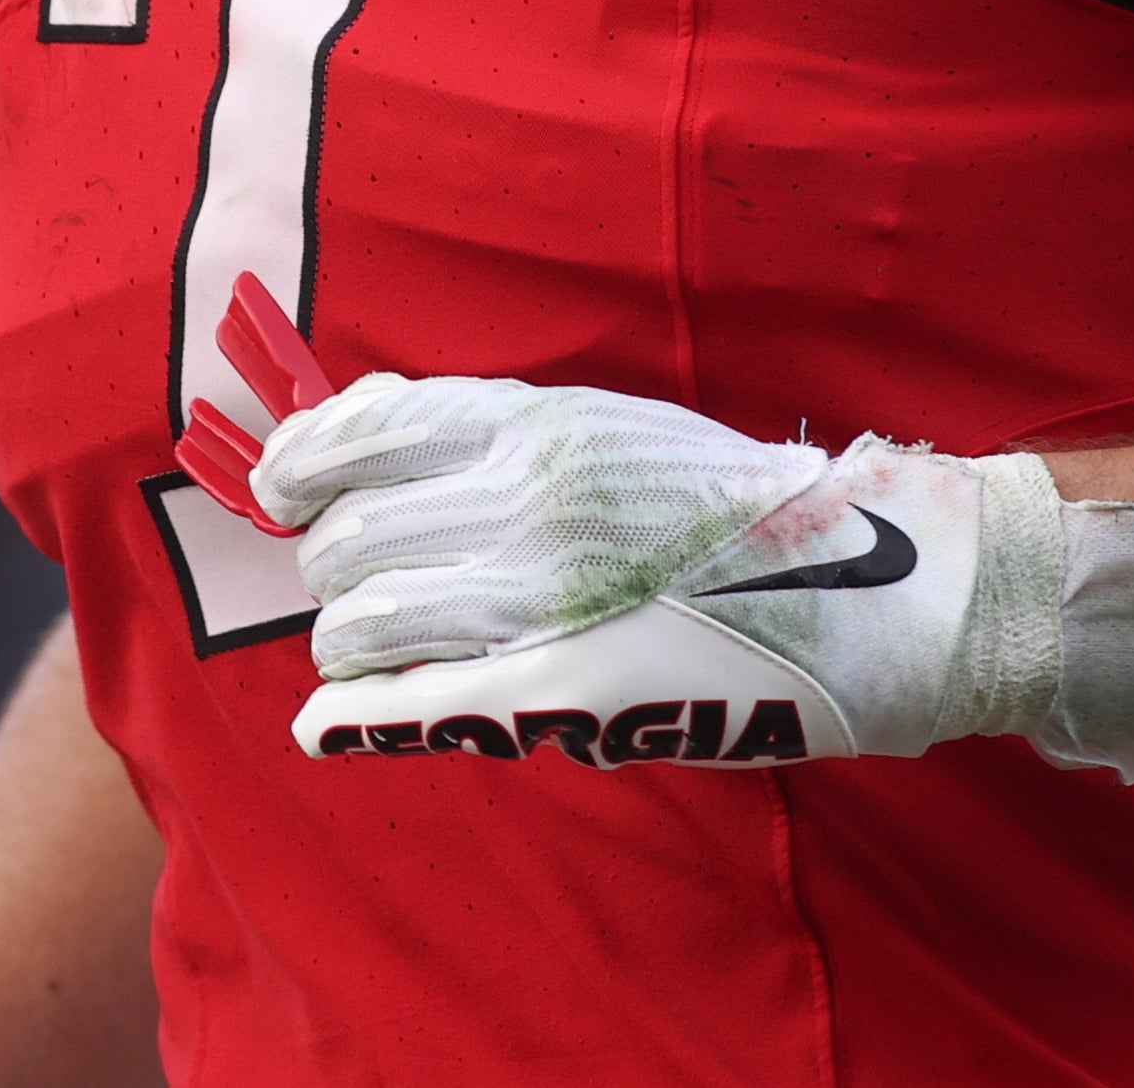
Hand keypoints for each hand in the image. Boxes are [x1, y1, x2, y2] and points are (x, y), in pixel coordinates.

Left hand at [243, 371, 1063, 767]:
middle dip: (329, 563)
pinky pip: (422, 700)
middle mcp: (525, 499)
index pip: (362, 431)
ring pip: (369, 621)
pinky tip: (324, 720)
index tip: (279, 485)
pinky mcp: (562, 687)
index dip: (300, 463)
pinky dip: (355, 713)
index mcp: (536, 423)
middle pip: (353, 536)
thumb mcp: (606, 425)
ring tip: (376, 646)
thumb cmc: (723, 510)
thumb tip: (350, 414)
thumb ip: (486, 424)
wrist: (854, 589)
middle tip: (348, 579)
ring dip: (349, 639)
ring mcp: (541, 596)